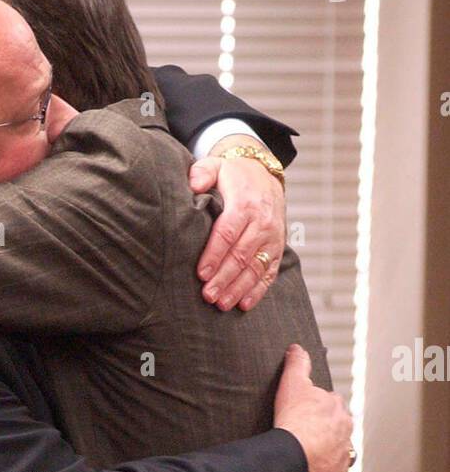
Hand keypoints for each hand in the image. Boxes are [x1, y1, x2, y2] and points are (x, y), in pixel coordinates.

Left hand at [189, 148, 285, 312]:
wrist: (264, 175)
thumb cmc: (233, 176)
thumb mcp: (216, 166)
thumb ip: (202, 173)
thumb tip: (194, 185)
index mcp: (245, 203)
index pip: (228, 232)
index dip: (215, 254)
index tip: (201, 273)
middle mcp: (262, 223)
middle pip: (241, 255)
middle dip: (224, 278)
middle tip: (207, 295)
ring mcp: (272, 238)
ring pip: (255, 267)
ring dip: (238, 288)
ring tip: (221, 304)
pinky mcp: (277, 248)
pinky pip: (269, 272)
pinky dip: (258, 290)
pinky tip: (244, 304)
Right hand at [273, 345, 352, 471]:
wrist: (295, 456)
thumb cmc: (294, 419)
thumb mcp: (292, 383)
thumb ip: (297, 364)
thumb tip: (297, 348)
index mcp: (337, 408)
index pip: (330, 404)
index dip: (316, 408)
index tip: (304, 413)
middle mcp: (346, 431)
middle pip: (337, 429)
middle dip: (325, 431)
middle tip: (304, 435)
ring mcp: (342, 455)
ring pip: (338, 452)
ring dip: (327, 452)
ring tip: (308, 456)